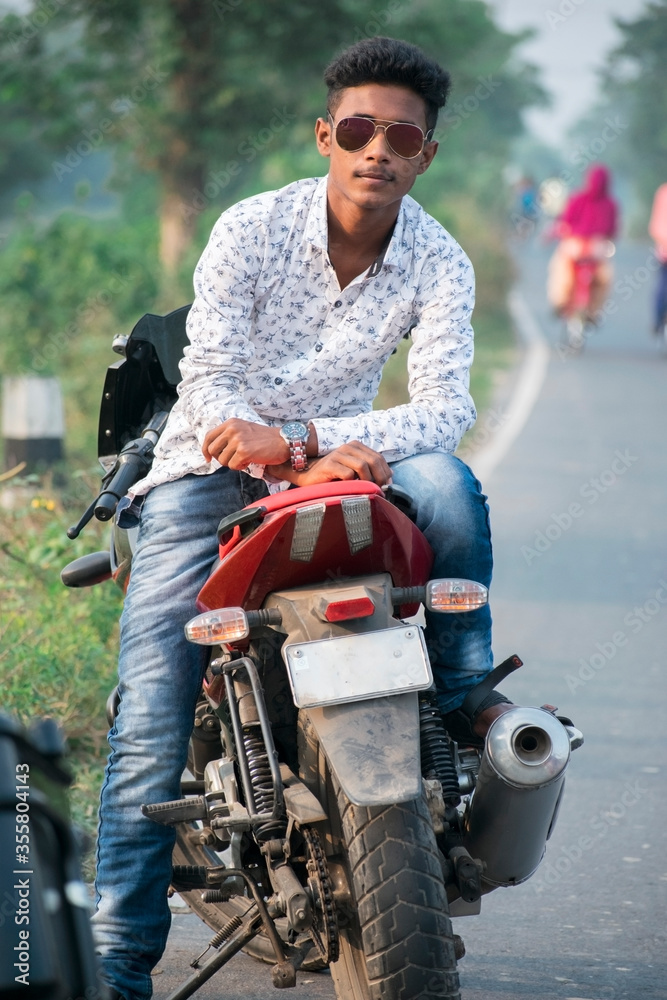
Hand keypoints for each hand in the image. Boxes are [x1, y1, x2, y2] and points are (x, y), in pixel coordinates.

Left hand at [202, 419, 288, 467]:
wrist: (284, 441)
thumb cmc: (266, 438)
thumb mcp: (244, 429)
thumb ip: (229, 436)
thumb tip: (214, 451)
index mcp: (231, 423)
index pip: (209, 437)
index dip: (206, 449)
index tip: (208, 458)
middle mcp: (232, 429)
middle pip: (213, 450)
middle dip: (221, 459)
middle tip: (232, 460)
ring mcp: (238, 440)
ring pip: (223, 460)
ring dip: (233, 463)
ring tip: (245, 459)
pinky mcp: (244, 451)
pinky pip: (233, 466)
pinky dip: (241, 467)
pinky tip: (250, 461)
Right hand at [266, 441, 391, 486]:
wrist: (307, 476)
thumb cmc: (333, 476)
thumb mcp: (353, 470)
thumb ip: (368, 470)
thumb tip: (389, 479)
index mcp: (356, 446)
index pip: (378, 458)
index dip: (385, 472)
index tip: (386, 485)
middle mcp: (348, 447)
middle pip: (373, 461)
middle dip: (380, 477)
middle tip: (379, 490)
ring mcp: (338, 455)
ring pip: (362, 466)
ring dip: (368, 480)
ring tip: (366, 489)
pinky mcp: (329, 465)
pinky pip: (348, 474)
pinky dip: (353, 484)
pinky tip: (351, 489)